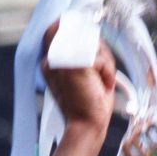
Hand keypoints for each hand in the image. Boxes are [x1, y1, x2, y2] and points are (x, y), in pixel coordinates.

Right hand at [40, 22, 115, 136]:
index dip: (77, 29)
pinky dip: (108, 72)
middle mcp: (51, 58)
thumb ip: (81, 54)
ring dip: (105, 62)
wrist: (86, 126)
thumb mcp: (80, 76)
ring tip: (100, 81)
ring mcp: (62, 60)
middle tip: (100, 71)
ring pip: (94, 44)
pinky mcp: (76, 64)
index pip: (57, 28)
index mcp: (48, 62)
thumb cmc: (86, 106)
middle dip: (98, 48)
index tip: (90, 41)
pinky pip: (101, 57)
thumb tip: (93, 37)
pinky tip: (102, 86)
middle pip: (80, 32)